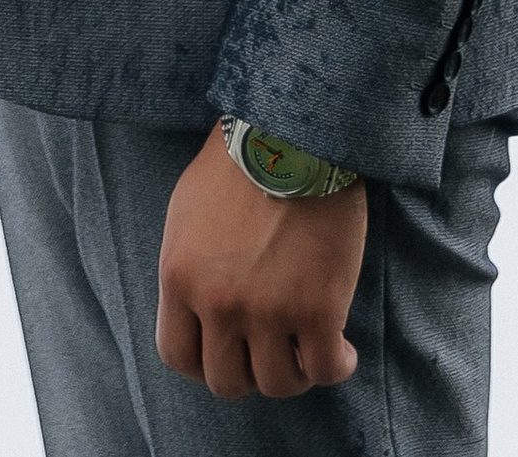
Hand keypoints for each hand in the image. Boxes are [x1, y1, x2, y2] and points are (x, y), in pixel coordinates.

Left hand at [157, 128, 364, 402]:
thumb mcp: (187, 215)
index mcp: (179, 277)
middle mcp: (218, 303)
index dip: (204, 364)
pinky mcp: (317, 311)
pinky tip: (340, 348)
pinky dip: (334, 367)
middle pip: (226, 381)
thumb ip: (190, 270)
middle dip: (249, 370)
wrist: (291, 133)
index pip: (177, 356)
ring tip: (305, 346)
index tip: (227, 352)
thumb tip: (200, 312)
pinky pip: (324, 371)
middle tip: (270, 348)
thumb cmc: (239, 165)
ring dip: (294, 371)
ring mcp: (268, 312)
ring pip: (277, 384)